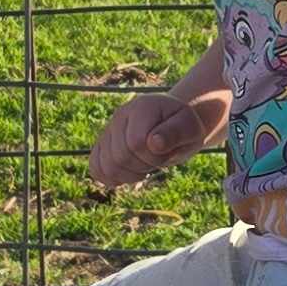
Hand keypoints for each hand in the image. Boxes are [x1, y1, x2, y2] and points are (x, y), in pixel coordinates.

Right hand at [89, 85, 232, 192]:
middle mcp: (120, 115)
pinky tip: (129, 172)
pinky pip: (95, 168)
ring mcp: (109, 130)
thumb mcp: (191, 129)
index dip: (153, 156)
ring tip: (145, 165)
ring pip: (107, 166)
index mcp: (142, 107)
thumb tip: (154, 143)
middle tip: (158, 159)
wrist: (174, 124)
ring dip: (130, 175)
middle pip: (120, 156)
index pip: (136, 142)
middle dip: (144, 166)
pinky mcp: (102, 145)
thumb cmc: (184, 128)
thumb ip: (175, 133)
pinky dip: (112, 178)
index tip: (167, 151)